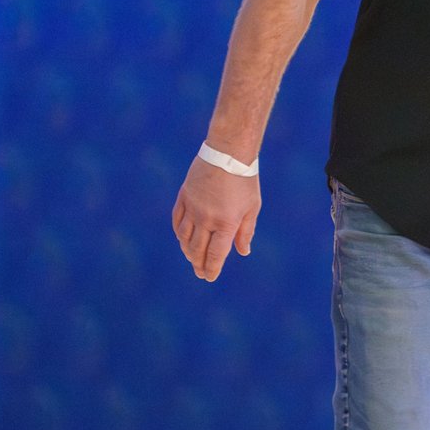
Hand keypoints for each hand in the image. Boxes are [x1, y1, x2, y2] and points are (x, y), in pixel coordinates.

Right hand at [172, 158, 259, 281]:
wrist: (227, 152)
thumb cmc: (244, 180)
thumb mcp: (252, 207)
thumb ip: (245, 232)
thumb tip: (243, 252)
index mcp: (226, 223)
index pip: (216, 254)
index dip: (212, 269)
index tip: (209, 277)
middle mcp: (207, 218)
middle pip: (198, 249)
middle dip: (198, 264)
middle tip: (200, 273)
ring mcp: (192, 207)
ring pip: (184, 237)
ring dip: (187, 251)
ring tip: (192, 258)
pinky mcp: (184, 197)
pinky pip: (177, 220)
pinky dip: (179, 233)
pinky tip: (182, 238)